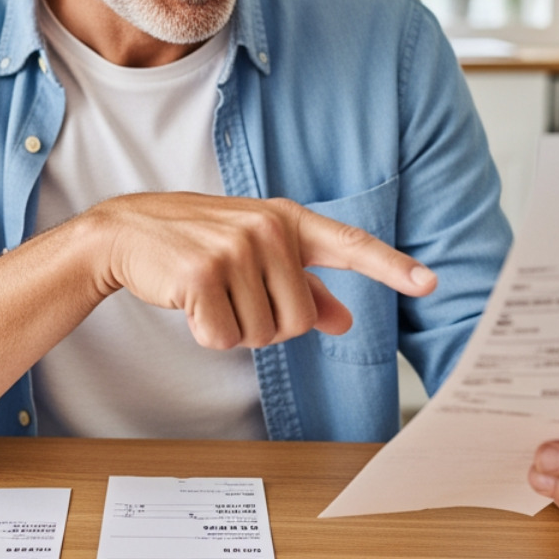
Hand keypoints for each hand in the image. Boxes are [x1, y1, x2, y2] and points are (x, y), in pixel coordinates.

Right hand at [88, 193, 435, 349]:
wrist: (129, 231)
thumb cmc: (198, 244)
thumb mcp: (255, 255)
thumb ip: (303, 287)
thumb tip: (344, 319)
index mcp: (288, 221)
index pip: (350, 245)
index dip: (392, 266)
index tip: (429, 283)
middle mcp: (268, 229)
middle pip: (298, 321)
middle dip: (266, 325)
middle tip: (233, 297)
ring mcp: (236, 248)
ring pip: (262, 334)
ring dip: (233, 330)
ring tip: (209, 295)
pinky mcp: (203, 272)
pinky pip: (223, 337)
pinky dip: (205, 333)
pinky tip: (189, 302)